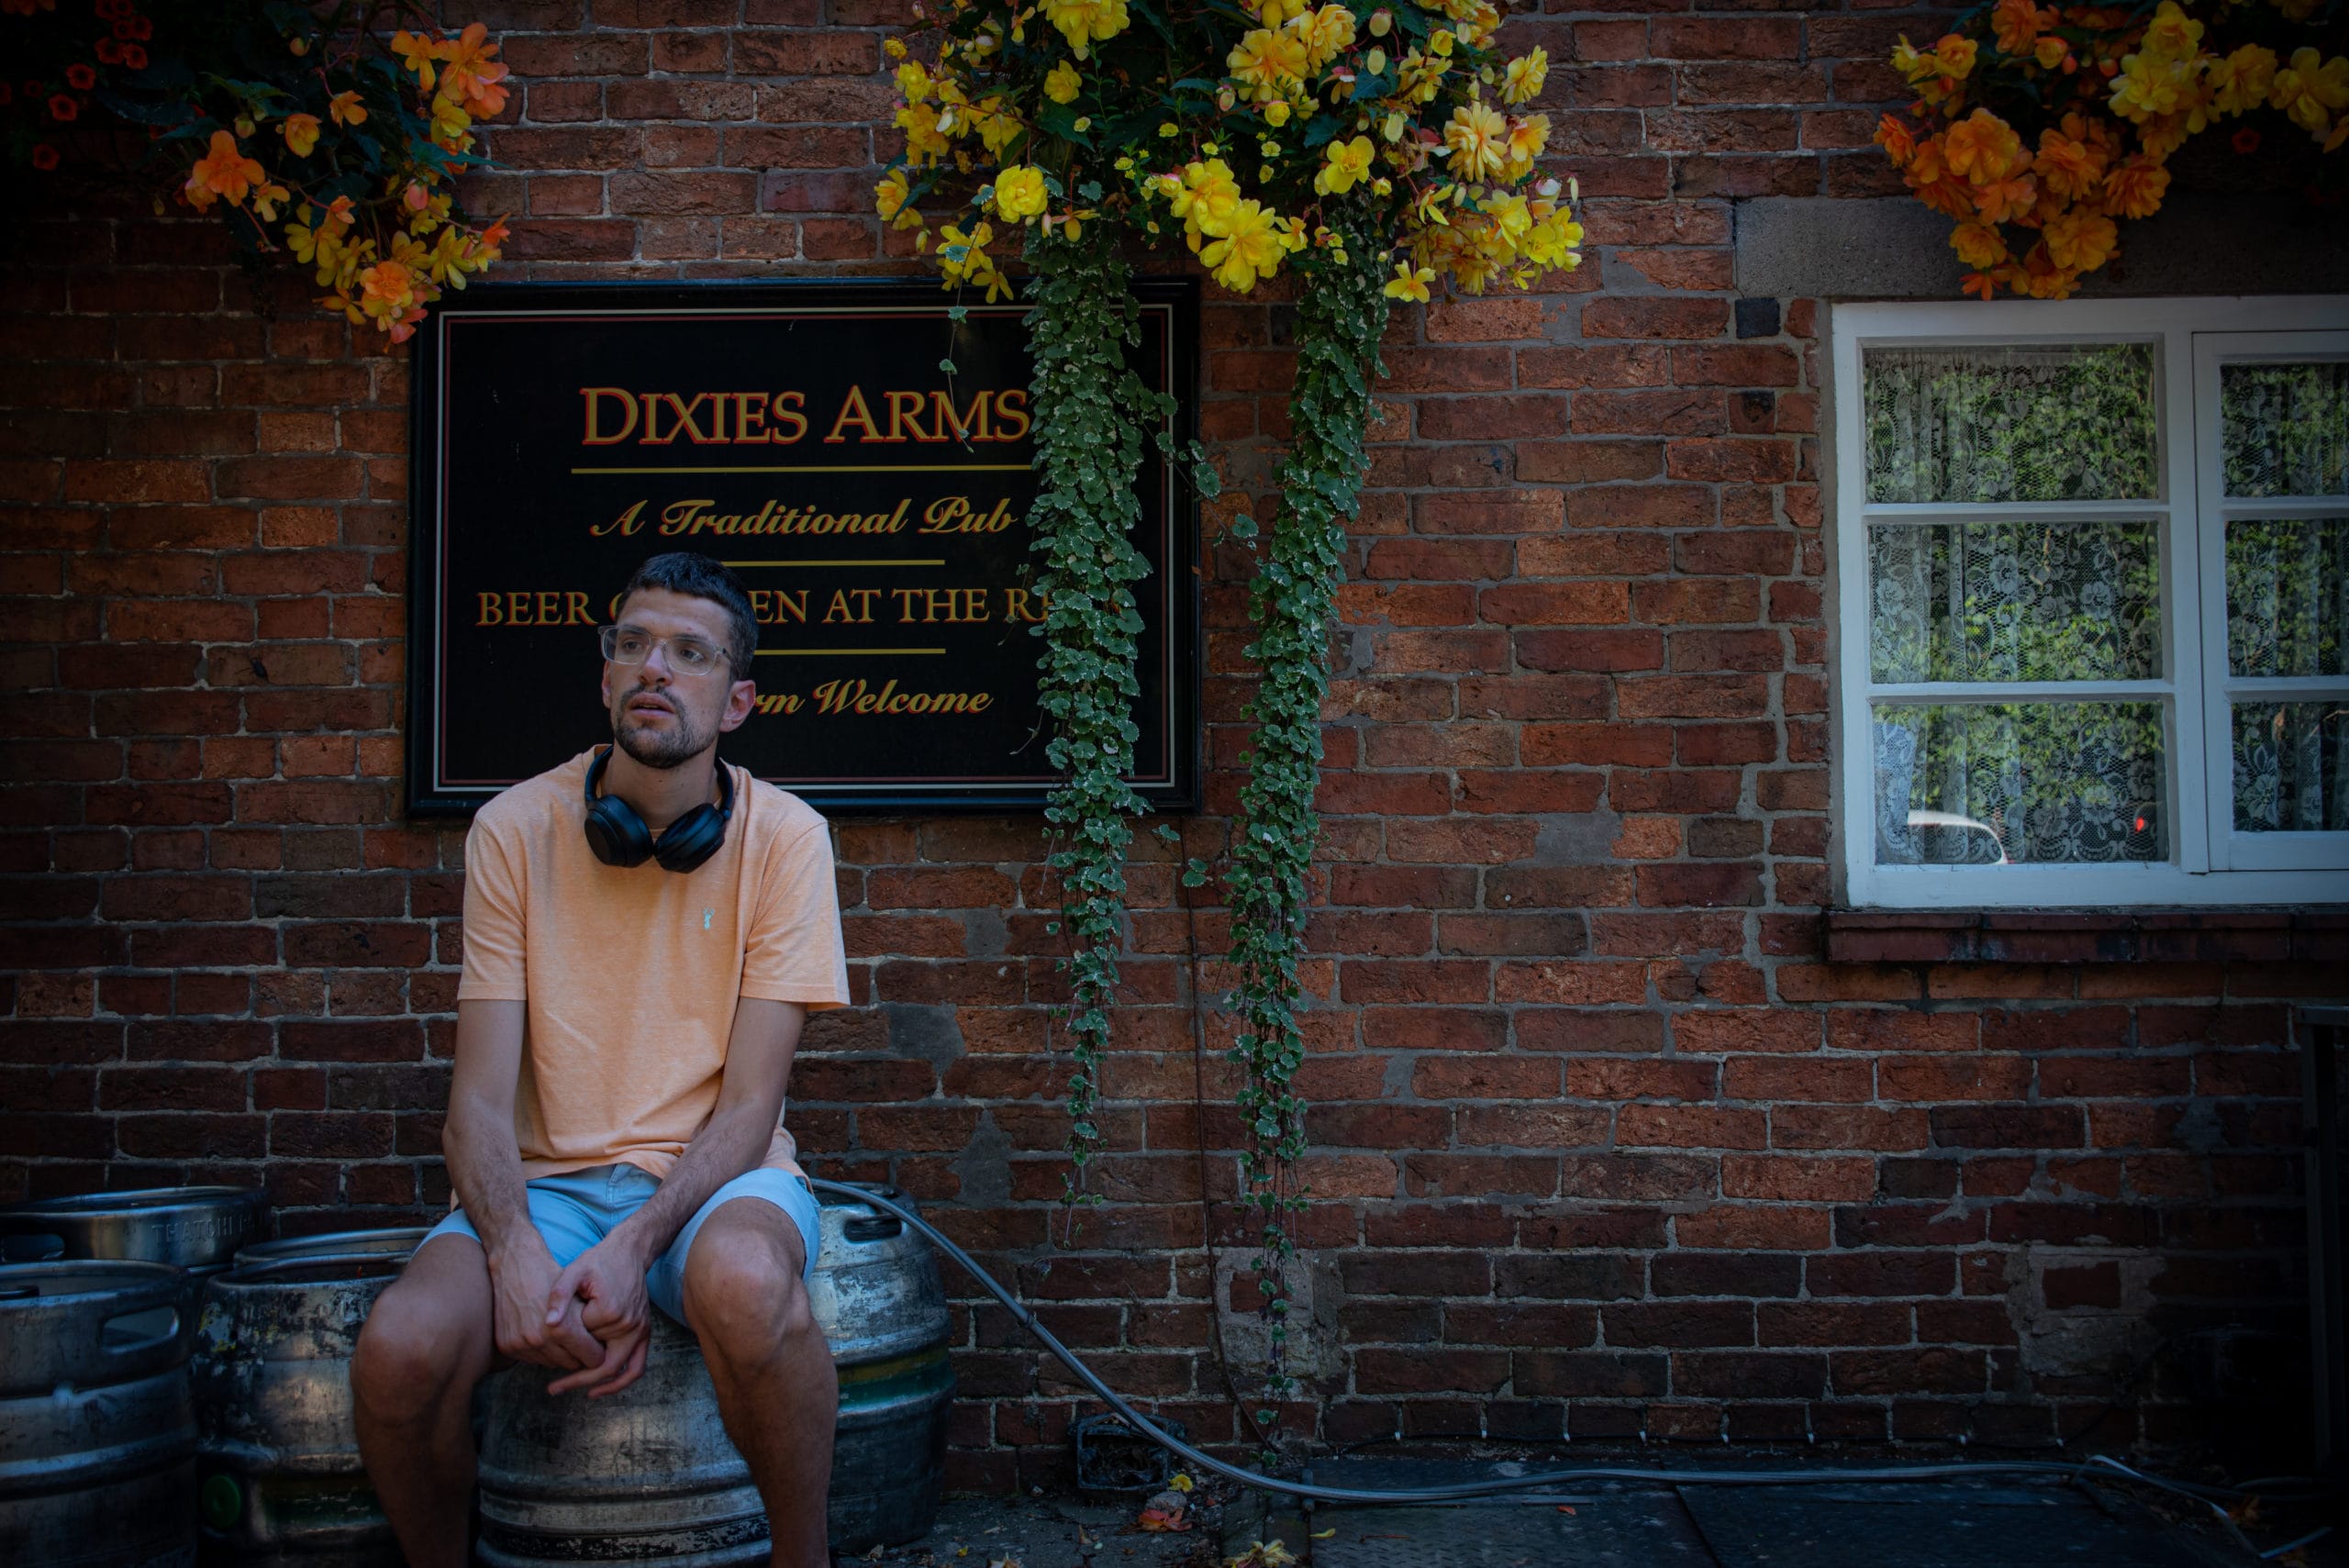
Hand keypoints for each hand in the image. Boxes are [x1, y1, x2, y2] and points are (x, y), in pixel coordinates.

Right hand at [487, 1236, 603, 1371]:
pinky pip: (531, 1359)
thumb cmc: (551, 1276)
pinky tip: (541, 1333)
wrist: (514, 1264)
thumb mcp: (578, 1296)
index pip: (592, 1359)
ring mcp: (520, 1345)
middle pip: (572, 1364)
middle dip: (578, 1353)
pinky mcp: (505, 1347)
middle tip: (579, 1338)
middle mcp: (539, 1340)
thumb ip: (592, 1325)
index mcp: (561, 1328)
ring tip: (560, 1334)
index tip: (598, 1344)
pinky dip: (539, 1351)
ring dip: (557, 1353)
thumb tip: (606, 1350)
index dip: (598, 1351)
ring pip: (551, 1364)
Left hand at [543, 1236, 652, 1397]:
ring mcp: (640, 1331)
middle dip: (576, 1380)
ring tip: (573, 1391)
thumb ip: (559, 1296)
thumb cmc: (598, 1261)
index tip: (546, 1342)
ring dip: (597, 1385)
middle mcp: (630, 1325)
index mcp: (611, 1311)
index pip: (581, 1340)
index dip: (564, 1341)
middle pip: (601, 1364)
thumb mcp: (574, 1271)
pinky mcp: (644, 1333)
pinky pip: (637, 1367)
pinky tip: (597, 1388)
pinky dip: (619, 1382)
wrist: (629, 1252)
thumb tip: (547, 1324)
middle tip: (552, 1389)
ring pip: (620, 1371)